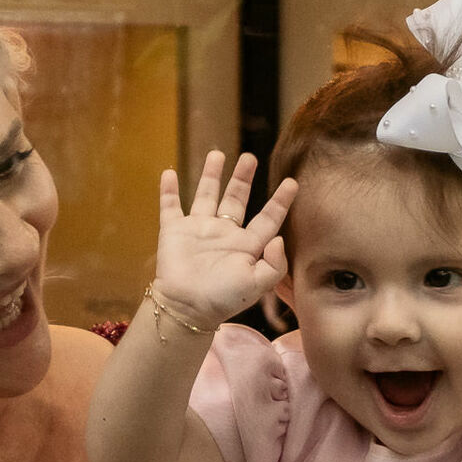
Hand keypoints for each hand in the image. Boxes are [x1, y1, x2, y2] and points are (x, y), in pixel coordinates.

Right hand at [153, 151, 296, 325]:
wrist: (186, 308)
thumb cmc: (223, 299)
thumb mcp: (257, 285)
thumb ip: (275, 264)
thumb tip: (280, 238)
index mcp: (246, 246)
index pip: (268, 219)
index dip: (280, 202)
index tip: (293, 183)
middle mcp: (223, 234)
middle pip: (236, 199)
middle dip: (243, 178)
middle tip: (250, 157)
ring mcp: (198, 231)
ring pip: (206, 195)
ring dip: (211, 175)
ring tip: (217, 154)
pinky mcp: (174, 231)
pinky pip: (171, 206)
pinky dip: (168, 190)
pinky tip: (168, 172)